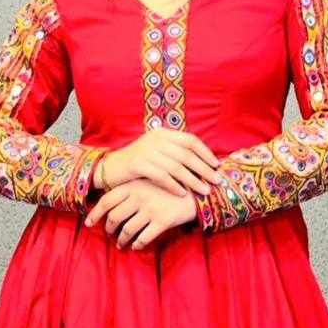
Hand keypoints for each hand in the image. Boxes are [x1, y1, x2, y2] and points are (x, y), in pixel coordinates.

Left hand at [84, 178, 197, 248]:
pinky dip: (137, 244)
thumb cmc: (171, 184)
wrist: (197, 189)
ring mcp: (150, 209)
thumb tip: (113, 199)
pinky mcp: (162, 221)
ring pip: (127, 230)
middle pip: (114, 217)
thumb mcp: (151, 179)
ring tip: (121, 244)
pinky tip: (136, 246)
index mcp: (134, 185)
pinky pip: (143, 238)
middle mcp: (139, 197)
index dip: (95, 213)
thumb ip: (133, 187)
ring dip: (121, 240)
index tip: (88, 222)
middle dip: (108, 228)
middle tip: (108, 233)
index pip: (106, 200)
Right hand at [101, 130, 222, 197]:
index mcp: (163, 134)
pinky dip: (174, 186)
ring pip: (176, 167)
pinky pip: (162, 176)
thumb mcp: (157, 152)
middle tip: (216, 180)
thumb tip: (202, 162)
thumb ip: (175, 153)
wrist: (110, 168)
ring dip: (193, 180)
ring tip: (204, 190)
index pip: (190, 140)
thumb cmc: (139, 164)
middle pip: (186, 155)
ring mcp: (146, 151)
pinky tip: (183, 194)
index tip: (216, 165)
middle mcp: (156, 139)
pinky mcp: (138, 164)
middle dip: (204, 169)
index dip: (205, 153)